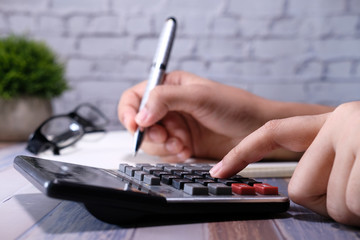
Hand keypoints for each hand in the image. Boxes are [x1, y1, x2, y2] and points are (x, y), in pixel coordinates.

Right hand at [118, 71, 270, 161]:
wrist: (255, 130)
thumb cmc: (234, 105)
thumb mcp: (199, 95)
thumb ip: (166, 99)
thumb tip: (141, 115)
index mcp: (169, 86)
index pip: (135, 96)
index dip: (129, 111)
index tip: (135, 125)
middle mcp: (168, 106)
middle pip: (139, 123)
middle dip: (151, 133)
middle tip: (167, 138)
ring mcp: (174, 127)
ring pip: (150, 141)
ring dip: (163, 147)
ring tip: (183, 145)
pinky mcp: (181, 144)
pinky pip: (164, 154)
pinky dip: (172, 155)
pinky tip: (187, 151)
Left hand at [210, 102, 359, 225]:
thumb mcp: (357, 146)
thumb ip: (325, 158)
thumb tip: (300, 188)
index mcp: (331, 121)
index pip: (272, 133)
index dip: (242, 153)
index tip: (218, 170)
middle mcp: (339, 124)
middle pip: (299, 187)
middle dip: (323, 201)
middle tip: (353, 191)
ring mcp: (355, 138)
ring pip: (330, 205)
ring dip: (352, 209)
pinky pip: (351, 207)